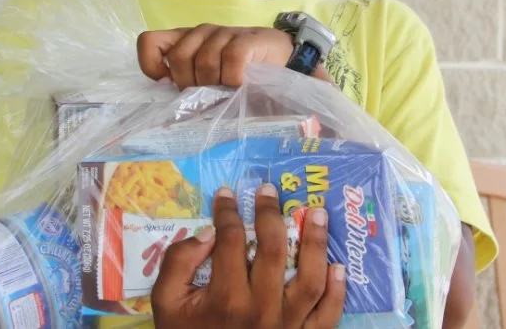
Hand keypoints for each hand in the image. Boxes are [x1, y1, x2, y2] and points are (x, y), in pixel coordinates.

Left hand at [138, 24, 331, 87]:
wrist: (288, 62)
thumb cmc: (245, 75)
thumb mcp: (212, 80)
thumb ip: (191, 86)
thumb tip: (167, 114)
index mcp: (188, 40)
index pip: (149, 41)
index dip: (151, 64)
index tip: (168, 83)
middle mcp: (202, 32)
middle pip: (179, 57)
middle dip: (192, 83)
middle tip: (211, 93)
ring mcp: (225, 32)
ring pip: (204, 59)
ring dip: (217, 82)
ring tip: (231, 89)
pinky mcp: (248, 39)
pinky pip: (231, 59)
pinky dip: (235, 77)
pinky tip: (242, 84)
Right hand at [149, 185, 346, 328]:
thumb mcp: (166, 302)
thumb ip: (179, 263)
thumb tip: (208, 232)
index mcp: (226, 297)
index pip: (231, 240)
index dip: (228, 211)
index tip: (227, 194)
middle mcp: (260, 309)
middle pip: (273, 250)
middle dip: (271, 214)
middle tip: (269, 190)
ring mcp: (287, 327)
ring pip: (310, 279)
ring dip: (317, 243)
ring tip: (318, 214)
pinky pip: (327, 316)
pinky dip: (337, 292)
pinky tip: (339, 267)